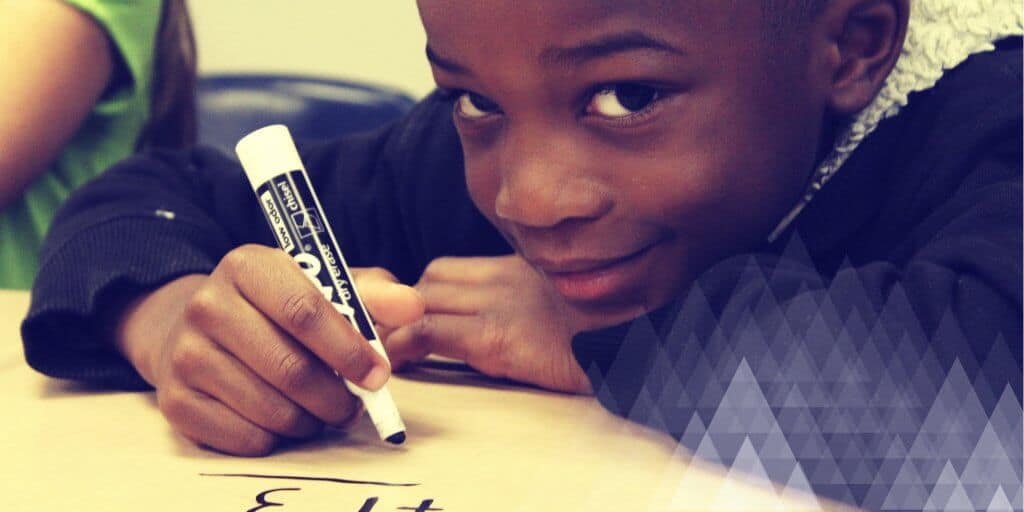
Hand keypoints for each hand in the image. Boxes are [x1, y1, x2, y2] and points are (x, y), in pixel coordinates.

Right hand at [114, 244, 423, 455]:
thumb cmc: (277, 305)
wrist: (199, 326)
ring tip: (319, 409)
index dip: (349, 349)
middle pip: (290, 368)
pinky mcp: (174, 400)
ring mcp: (185, 354)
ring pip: (271, 410)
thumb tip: (414, 307)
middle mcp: (207, 304)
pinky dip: (276, 437)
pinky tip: (281, 417)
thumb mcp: (322, 285)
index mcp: (248, 265)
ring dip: (310, 420)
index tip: (378, 375)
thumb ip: (372, 294)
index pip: (305, 311)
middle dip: (336, 397)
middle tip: (353, 406)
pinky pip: (245, 437)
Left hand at [384, 255, 634, 393]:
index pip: (452, 270)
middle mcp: (510, 278)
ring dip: (404, 322)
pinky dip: (407, 345)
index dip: (426, 295)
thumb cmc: (625, 329)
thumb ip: (546, 303)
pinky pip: (429, 331)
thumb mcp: (581, 303)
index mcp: (527, 270)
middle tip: (401, 338)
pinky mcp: (500, 336)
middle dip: (410, 306)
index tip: (414, 322)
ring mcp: (503, 304)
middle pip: (433, 278)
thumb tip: (528, 330)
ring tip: (395, 351)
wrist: (650, 341)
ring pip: (423, 297)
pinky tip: (400, 363)